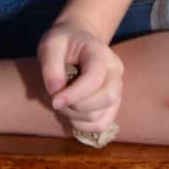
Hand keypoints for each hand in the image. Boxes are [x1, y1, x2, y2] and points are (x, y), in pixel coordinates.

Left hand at [39, 20, 124, 146]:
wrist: (77, 43)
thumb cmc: (63, 43)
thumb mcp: (50, 45)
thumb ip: (50, 65)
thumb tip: (55, 92)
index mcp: (101, 53)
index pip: (94, 79)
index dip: (73, 94)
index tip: (53, 100)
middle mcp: (116, 72)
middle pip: (106, 98)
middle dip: (76, 106)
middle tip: (57, 99)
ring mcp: (118, 89)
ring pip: (103, 115)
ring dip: (77, 117)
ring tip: (63, 104)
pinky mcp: (113, 104)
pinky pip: (102, 125)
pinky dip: (84, 126)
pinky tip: (72, 114)